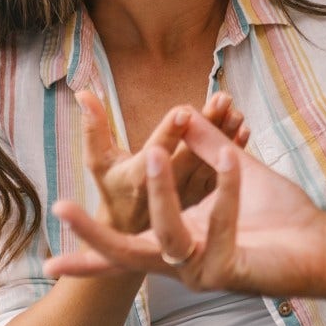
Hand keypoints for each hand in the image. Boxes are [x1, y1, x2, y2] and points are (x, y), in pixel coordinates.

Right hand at [45, 109, 325, 297]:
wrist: (319, 243)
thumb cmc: (276, 213)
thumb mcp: (228, 168)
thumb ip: (202, 143)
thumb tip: (180, 111)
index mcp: (174, 243)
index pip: (122, 250)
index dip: (87, 256)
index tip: (48, 263)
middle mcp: (182, 264)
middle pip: (126, 255)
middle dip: (93, 235)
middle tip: (63, 207)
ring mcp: (203, 274)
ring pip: (168, 236)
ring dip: (161, 192)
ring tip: (156, 152)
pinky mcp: (230, 274)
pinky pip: (217, 228)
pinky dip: (224, 191)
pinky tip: (231, 161)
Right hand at [77, 89, 248, 233]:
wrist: (133, 233)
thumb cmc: (114, 190)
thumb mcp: (99, 164)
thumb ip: (94, 129)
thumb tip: (82, 93)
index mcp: (136, 182)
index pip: (155, 154)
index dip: (170, 133)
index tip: (184, 110)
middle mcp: (164, 195)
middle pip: (189, 157)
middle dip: (206, 126)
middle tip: (222, 99)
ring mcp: (187, 202)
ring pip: (210, 165)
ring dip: (224, 136)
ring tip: (235, 109)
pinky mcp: (205, 207)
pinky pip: (222, 176)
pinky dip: (234, 152)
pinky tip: (243, 130)